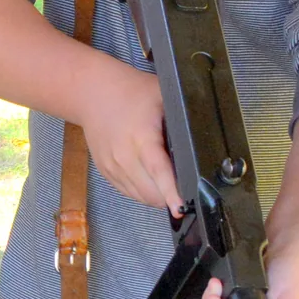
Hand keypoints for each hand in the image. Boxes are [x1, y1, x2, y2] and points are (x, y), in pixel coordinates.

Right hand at [80, 67, 181, 213]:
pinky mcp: (105, 171)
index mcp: (141, 136)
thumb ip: (182, 118)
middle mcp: (123, 155)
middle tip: (186, 189)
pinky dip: (143, 192)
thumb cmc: (131, 92)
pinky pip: (128, 192)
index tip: (180, 207)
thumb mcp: (163, 96)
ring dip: (157, 196)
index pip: (158, 170)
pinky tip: (151, 180)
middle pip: (150, 191)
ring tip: (169, 184)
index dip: (170, 191)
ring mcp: (112, 165)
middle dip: (170, 197)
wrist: (93, 93)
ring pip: (139, 196)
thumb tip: (206, 137)